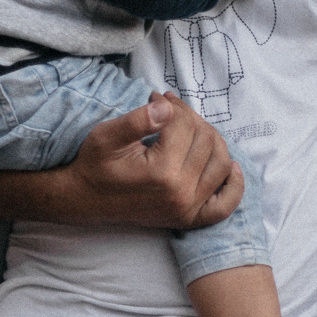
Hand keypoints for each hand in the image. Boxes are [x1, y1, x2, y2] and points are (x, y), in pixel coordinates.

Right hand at [61, 92, 242, 227]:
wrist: (83, 199)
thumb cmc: (93, 165)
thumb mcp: (106, 136)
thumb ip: (137, 119)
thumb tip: (166, 106)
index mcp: (162, 172)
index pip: (185, 124)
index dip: (173, 105)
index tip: (157, 97)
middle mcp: (181, 193)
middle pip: (207, 140)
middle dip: (190, 118)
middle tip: (171, 111)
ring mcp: (187, 209)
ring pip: (221, 163)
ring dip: (212, 140)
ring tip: (191, 129)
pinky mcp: (188, 218)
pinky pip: (225, 205)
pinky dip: (233, 185)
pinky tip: (231, 168)